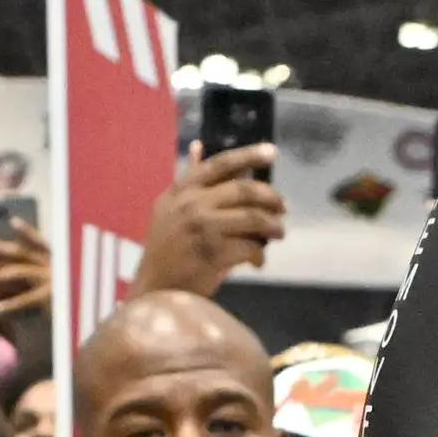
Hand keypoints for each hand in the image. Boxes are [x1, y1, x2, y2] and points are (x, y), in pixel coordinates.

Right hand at [130, 144, 281, 296]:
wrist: (155, 290)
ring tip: (278, 233)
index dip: (249, 155)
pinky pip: (250, 247)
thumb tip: (198, 146)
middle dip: (270, 197)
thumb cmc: (166, 249)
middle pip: (244, 190)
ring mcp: (202, 228)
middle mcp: (191, 204)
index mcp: (182, 190)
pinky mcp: (213, 253)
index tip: (272, 152)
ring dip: (272, 226)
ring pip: (252, 218)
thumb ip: (188, 178)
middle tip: (283, 207)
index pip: (220, 164)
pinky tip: (258, 261)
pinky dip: (259, 255)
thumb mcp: (169, 208)